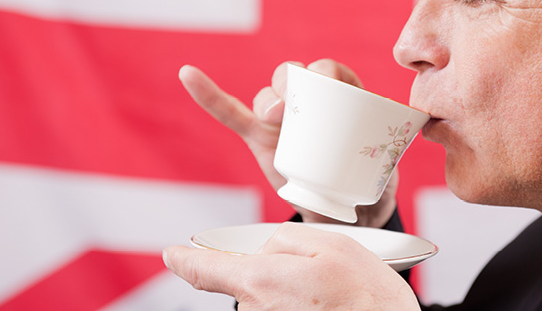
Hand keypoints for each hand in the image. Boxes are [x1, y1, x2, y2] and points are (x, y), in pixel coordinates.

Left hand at [163, 222, 420, 310]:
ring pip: (267, 298)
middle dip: (274, 270)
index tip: (174, 254)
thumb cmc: (368, 297)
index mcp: (260, 280)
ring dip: (291, 293)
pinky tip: (327, 309)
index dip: (186, 260)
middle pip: (248, 279)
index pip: (205, 269)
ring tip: (332, 298)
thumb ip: (286, 238)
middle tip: (320, 275)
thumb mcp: (333, 244)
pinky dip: (299, 308)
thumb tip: (265, 248)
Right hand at [179, 59, 397, 226]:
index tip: (329, 89)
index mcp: (342, 95)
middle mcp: (309, 100)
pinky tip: (188, 74)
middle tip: (292, 109)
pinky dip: (208, 95)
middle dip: (290, 82)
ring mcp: (280, 118)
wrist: (345, 211)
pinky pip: (229, 112)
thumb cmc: (369, 181)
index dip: (325, 73)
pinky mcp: (258, 135)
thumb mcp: (386, 165)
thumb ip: (392, 154)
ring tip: (275, 117)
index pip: (329, 71)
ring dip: (268, 99)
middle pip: (293, 74)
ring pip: (266, 95)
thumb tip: (414, 139)